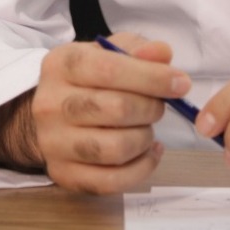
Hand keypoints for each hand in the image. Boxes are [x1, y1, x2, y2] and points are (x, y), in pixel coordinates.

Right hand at [30, 32, 190, 192]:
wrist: (49, 114)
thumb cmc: (86, 79)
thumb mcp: (107, 52)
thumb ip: (137, 48)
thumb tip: (162, 54)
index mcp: (61, 64)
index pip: (109, 69)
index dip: (152, 77)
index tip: (180, 83)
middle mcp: (50, 103)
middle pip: (116, 109)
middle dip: (151, 108)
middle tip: (158, 106)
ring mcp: (53, 143)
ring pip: (115, 149)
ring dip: (145, 139)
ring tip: (147, 129)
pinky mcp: (62, 174)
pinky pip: (111, 181)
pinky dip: (140, 169)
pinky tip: (148, 153)